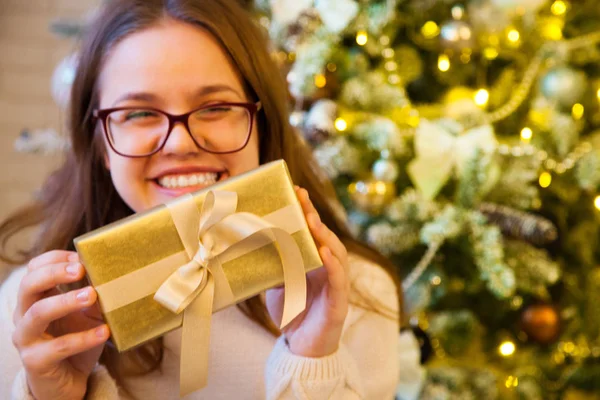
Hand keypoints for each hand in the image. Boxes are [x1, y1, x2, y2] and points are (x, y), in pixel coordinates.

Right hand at [11, 250, 109, 399]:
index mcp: (36, 298)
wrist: (68, 381)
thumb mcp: (88, 314)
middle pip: (28, 285)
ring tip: (91, 295)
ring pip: (37, 313)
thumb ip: (94, 296)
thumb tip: (114, 275)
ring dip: (65, 301)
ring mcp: (27, 338)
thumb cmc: (76, 340)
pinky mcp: (36, 361)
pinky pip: (58, 346)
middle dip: (54, 273)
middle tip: (81, 269)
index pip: (34, 269)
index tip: (81, 257)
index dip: (55, 259)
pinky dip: (84, 337)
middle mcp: (25, 315)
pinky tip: (105, 331)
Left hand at [265, 187, 349, 357]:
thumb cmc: (292, 313)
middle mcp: (329, 268)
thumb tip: (249, 245)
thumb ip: (272, 266)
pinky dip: (334, 265)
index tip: (296, 190)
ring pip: (338, 253)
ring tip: (312, 221)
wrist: (300, 348)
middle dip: (314, 215)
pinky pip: (339, 280)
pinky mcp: (339, 303)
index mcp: (315, 261)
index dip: (307, 210)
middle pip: (326, 236)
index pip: (314, 231)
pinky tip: (325, 252)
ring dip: (325, 236)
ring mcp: (336, 284)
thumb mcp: (276, 285)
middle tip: (301, 197)